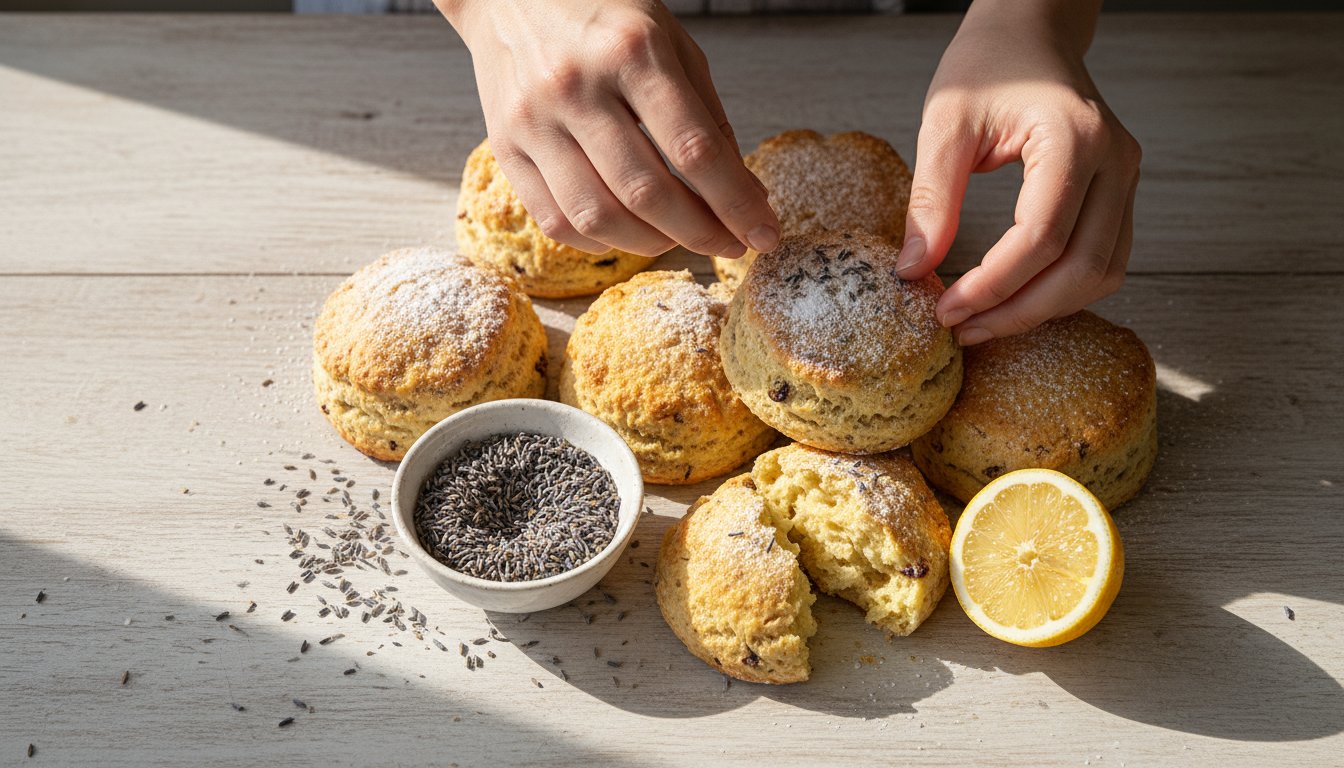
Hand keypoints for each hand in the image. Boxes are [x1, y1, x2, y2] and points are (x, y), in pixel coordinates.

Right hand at [437, 0, 778, 257]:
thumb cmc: (603, 17)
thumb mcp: (672, 45)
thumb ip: (708, 119)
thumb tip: (745, 195)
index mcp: (631, 51)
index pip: (694, 149)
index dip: (735, 203)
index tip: (763, 234)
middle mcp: (577, 86)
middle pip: (647, 192)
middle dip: (700, 233)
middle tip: (728, 245)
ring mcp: (534, 119)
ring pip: (597, 216)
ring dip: (651, 243)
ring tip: (678, 237)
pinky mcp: (505, 146)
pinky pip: (554, 219)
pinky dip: (600, 242)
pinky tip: (627, 234)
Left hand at [895, 0, 1140, 344]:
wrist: (1030, 31)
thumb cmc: (986, 66)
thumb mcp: (944, 124)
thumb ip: (931, 199)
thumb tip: (914, 272)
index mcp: (1073, 137)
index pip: (1041, 236)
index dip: (993, 285)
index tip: (946, 309)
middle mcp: (1115, 161)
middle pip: (1082, 267)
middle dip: (1020, 311)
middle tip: (962, 329)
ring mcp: (1126, 178)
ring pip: (1102, 273)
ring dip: (1045, 309)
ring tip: (984, 322)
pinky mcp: (1120, 192)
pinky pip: (1104, 261)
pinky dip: (1063, 291)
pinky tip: (1015, 299)